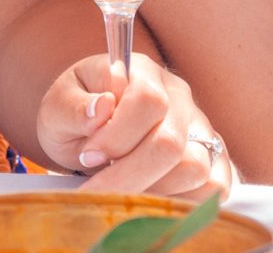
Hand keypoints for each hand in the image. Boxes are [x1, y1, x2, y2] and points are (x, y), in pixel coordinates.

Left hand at [36, 52, 231, 199]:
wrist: (87, 130)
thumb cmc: (75, 115)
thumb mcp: (57, 106)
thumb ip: (74, 107)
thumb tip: (101, 107)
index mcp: (141, 71)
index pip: (147, 100)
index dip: (117, 136)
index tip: (87, 155)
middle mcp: (178, 95)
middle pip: (171, 142)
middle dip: (129, 174)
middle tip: (97, 186)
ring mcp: (199, 127)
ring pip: (194, 167)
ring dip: (152, 189)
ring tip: (122, 188)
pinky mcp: (211, 158)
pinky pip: (214, 186)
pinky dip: (183, 201)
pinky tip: (150, 198)